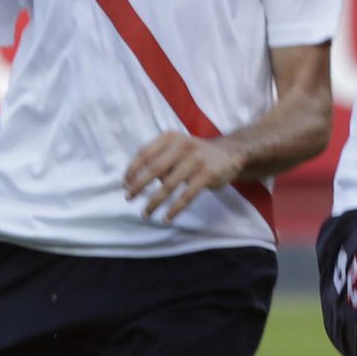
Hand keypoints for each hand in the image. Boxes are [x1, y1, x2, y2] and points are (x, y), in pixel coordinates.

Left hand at [124, 131, 243, 220]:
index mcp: (171, 137)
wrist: (230, 154)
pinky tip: (167, 218)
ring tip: (145, 213)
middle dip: (139, 185)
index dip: (133, 169)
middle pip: (154, 168)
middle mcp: (182, 145)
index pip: (145, 152)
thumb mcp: (177, 148)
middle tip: (129, 198)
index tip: (125, 183)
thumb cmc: (196, 154)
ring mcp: (196, 159)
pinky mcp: (207, 174)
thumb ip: (159, 160)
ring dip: (154, 201)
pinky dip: (174, 209)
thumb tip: (137, 182)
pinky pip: (186, 195)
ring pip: (169, 184)